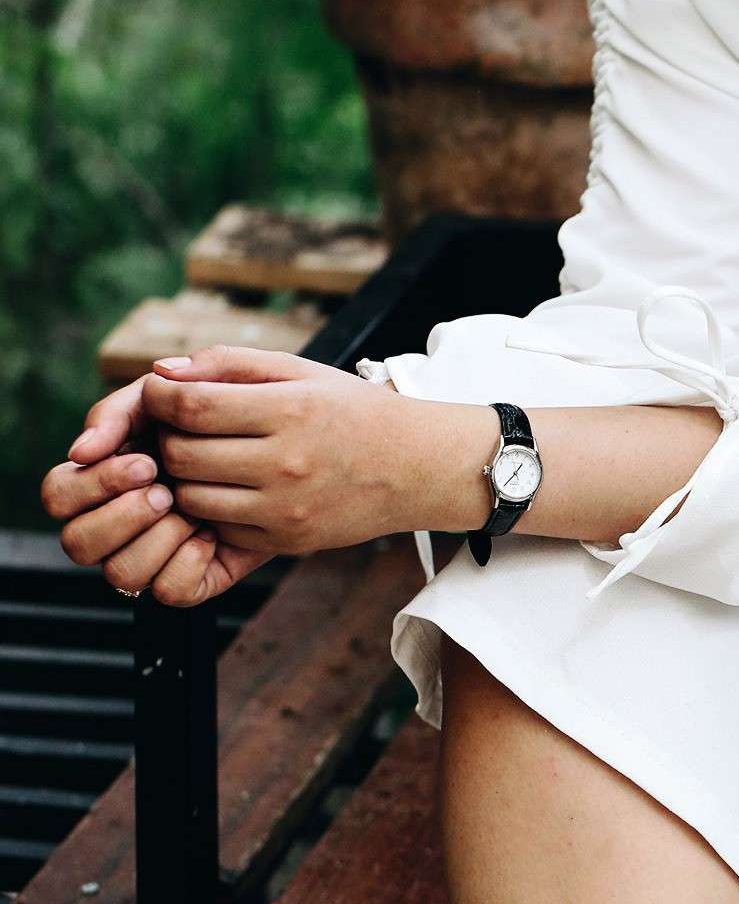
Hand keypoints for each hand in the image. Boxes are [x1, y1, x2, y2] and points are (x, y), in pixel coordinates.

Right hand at [42, 374, 270, 605]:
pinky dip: (186, 563)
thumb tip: (82, 447)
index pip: (59, 495)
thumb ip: (133, 404)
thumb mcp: (193, 389)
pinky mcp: (197, 575)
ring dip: (153, 540)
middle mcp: (126, 519)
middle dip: (119, 515)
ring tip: (190, 511)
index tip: (146, 460)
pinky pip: (168, 591)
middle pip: (77, 543)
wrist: (312, 447)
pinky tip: (211, 534)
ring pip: (119, 573)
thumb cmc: (243, 408)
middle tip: (164, 491)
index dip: (94, 483)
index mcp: (110, 474)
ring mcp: (160, 550)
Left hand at [144, 345, 442, 554]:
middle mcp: (286, 463)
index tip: (161, 393)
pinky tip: (230, 485)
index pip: (191, 407)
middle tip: (177, 426)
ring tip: (202, 455)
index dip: (159, 398)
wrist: (415, 467)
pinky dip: (211, 507)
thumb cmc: (354, 411)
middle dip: (164, 437)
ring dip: (182, 476)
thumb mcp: (302, 370)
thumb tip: (162, 372)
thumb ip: (230, 363)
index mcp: (290, 410)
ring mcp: (285, 509)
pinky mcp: (286, 540)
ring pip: (191, 497)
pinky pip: (219, 526)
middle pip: (182, 455)